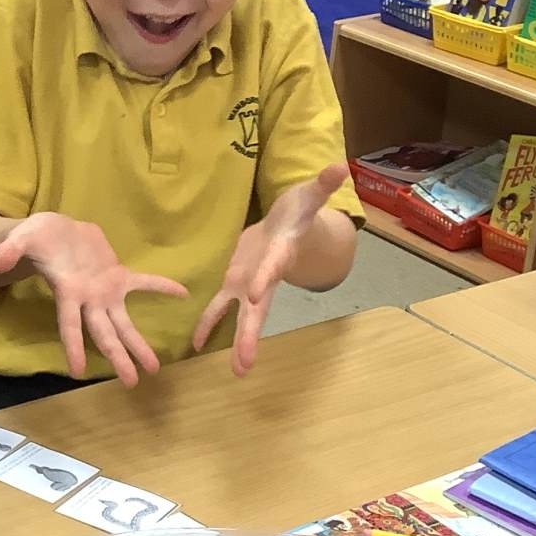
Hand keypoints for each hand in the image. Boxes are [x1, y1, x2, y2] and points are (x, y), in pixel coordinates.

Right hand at [0, 212, 187, 385]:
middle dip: (118, 357)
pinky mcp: (117, 276)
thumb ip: (11, 250)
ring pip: (124, 323)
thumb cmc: (36, 236)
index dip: (74, 347)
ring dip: (139, 344)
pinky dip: (162, 287)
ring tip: (154, 367)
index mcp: (68, 292)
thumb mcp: (22, 237)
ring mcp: (105, 291)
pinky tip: (183, 294)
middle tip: (132, 382)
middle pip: (104, 334)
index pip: (70, 325)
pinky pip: (143, 283)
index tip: (78, 372)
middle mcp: (89, 300)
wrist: (56, 229)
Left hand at [193, 162, 348, 376]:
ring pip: (241, 317)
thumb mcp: (308, 195)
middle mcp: (265, 277)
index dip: (265, 279)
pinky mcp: (233, 281)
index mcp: (280, 255)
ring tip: (237, 370)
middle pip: (258, 310)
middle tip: (246, 365)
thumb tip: (341, 166)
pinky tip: (195, 344)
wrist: (288, 225)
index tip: (256, 295)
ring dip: (236, 342)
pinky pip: (219, 307)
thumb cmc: (299, 210)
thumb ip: (321, 184)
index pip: (272, 268)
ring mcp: (249, 283)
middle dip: (250, 336)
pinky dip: (208, 323)